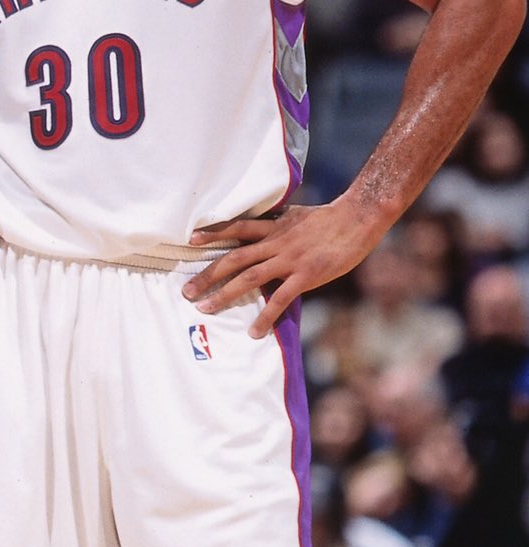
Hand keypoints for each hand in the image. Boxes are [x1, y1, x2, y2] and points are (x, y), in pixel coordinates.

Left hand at [184, 198, 383, 337]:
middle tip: (187, 291)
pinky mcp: (306, 275)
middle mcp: (276, 243)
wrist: (358, 218)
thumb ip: (277, 223)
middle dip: (208, 275)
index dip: (213, 233)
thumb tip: (264, 224)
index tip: (191, 241)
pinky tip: (253, 332)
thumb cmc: (329, 218)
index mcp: (273, 228)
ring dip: (224, 294)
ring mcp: (289, 259)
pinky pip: (281, 299)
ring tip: (205, 309)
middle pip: (234, 258)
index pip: (237, 228)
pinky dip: (265, 316)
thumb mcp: (297, 215)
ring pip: (249, 277)